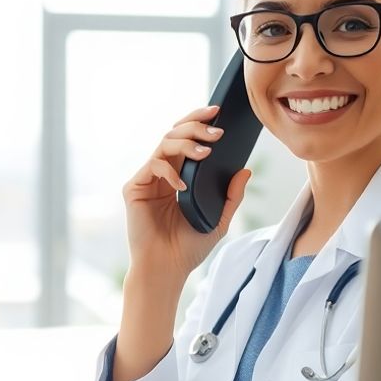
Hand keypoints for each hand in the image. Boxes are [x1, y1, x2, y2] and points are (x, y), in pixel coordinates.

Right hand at [124, 104, 251, 281]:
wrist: (167, 269)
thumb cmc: (189, 247)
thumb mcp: (219, 220)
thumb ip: (231, 196)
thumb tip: (246, 170)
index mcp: (180, 176)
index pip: (187, 139)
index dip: (199, 121)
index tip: (218, 112)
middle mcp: (162, 173)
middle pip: (174, 134)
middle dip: (195, 125)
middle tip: (216, 129)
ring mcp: (147, 180)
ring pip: (163, 144)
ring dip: (186, 142)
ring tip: (206, 151)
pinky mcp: (134, 189)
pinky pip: (152, 166)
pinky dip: (169, 171)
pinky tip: (183, 185)